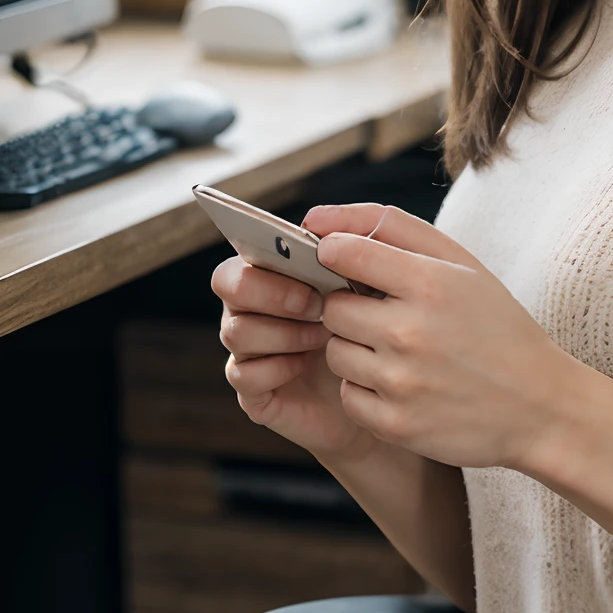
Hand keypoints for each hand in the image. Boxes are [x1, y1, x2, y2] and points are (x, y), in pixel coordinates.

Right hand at [213, 252, 376, 466]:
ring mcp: (247, 351)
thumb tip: (317, 221)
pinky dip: (277, 367)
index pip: (243, 253)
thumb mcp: (368, 284)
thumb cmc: (372, 325)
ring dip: (283, 331)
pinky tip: (307, 364)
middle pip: (229, 284)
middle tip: (319, 304)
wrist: (382, 389)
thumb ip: (348, 246)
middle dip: (275, 292)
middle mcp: (249, 310)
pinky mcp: (253, 392)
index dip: (268, 256)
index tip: (316, 263)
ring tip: (325, 336)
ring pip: (236, 331)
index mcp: (270, 277)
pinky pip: (244, 375)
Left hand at [305, 202, 584, 471]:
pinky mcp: (394, 423)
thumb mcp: (463, 264)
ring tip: (402, 353)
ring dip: (358, 350)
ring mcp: (400, 382)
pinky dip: (368, 390)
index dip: (336, 255)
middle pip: (333, 307)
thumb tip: (317, 220)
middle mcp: (410, 332)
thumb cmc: (497, 326)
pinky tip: (405, 385)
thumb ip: (393, 229)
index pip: (344, 252)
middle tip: (390, 316)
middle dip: (353, 308)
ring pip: (335, 352)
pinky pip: (347, 395)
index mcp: (430, 283)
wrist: (539, 406)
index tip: (346, 263)